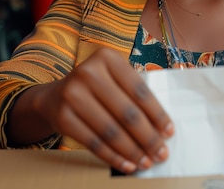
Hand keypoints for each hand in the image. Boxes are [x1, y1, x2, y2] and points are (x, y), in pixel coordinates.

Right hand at [12, 47, 173, 173]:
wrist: (54, 97)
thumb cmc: (96, 87)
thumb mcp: (114, 77)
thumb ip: (135, 93)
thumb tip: (162, 127)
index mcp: (107, 58)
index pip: (139, 91)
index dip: (157, 114)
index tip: (169, 132)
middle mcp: (88, 72)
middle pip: (127, 113)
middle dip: (148, 137)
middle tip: (161, 153)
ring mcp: (73, 95)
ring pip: (111, 131)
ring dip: (132, 151)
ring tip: (146, 161)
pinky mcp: (63, 118)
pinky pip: (94, 143)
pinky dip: (113, 157)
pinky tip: (127, 164)